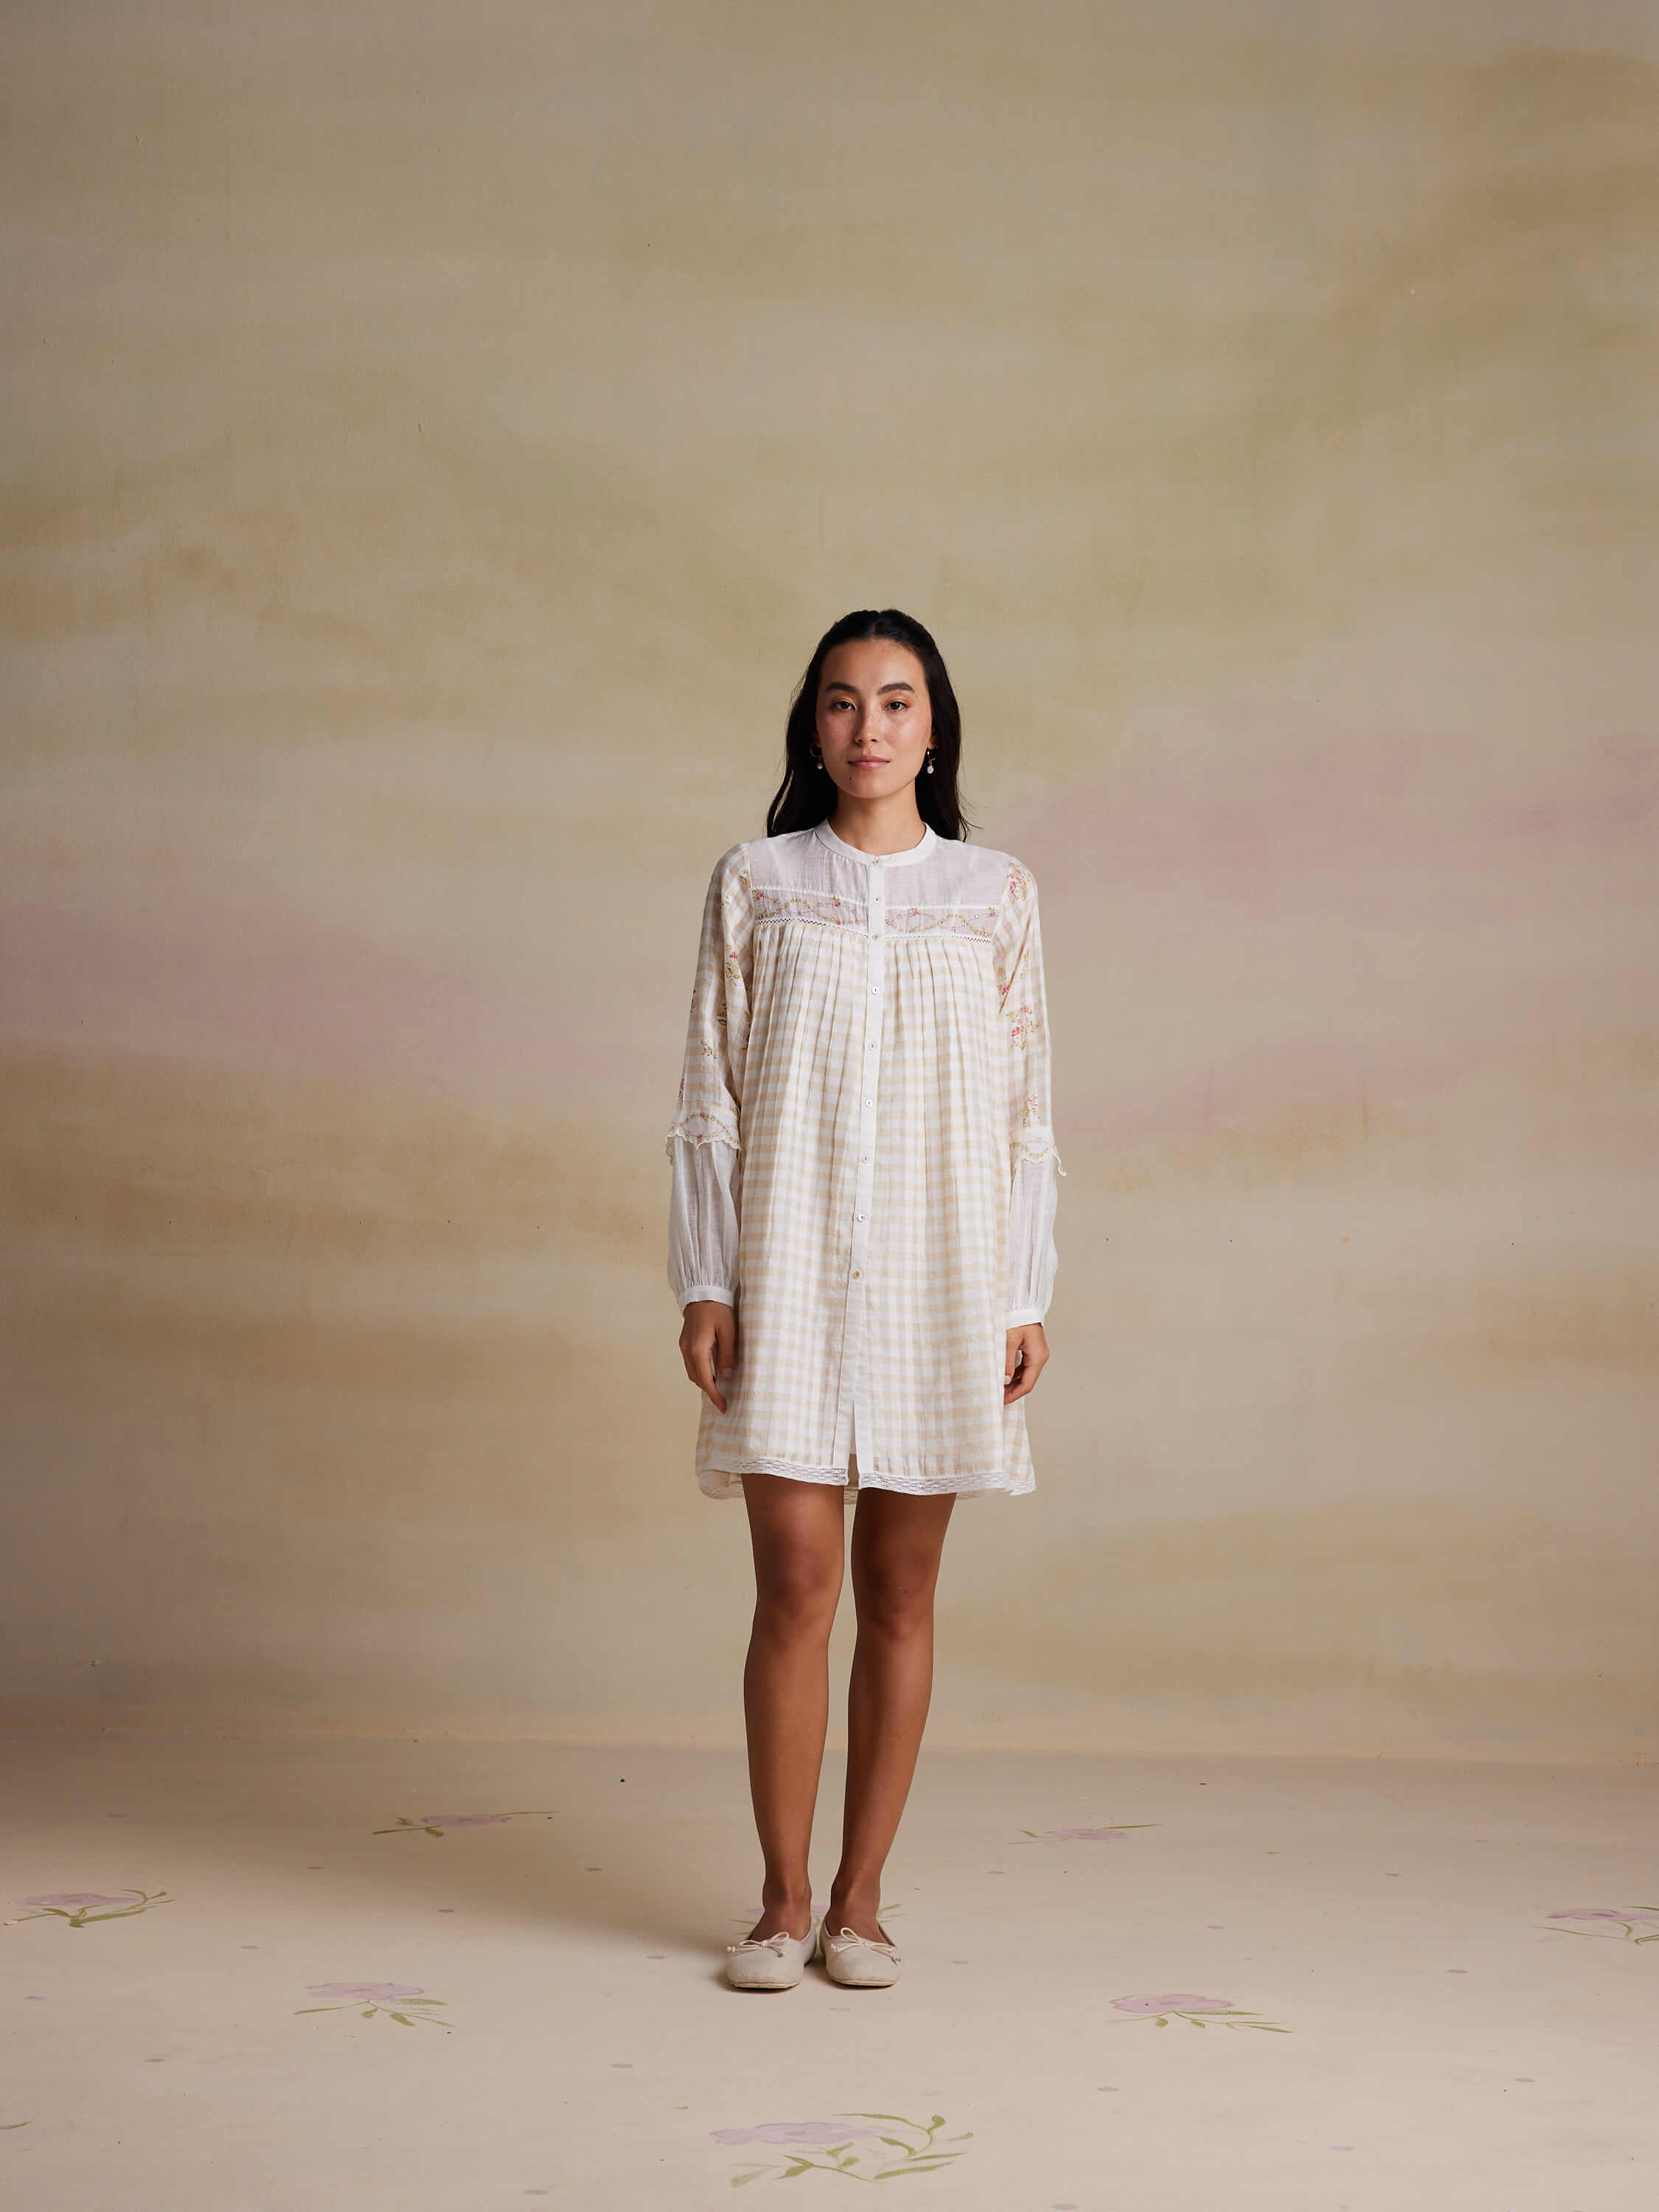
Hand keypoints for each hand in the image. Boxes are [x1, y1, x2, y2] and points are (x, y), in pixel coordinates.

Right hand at [680, 1298, 737, 1412]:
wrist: (702, 1290)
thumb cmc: (718, 1308)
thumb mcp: (728, 1330)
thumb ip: (727, 1354)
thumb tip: (726, 1375)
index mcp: (698, 1349)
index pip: (706, 1380)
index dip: (715, 1395)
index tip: (723, 1407)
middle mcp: (687, 1350)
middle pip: (697, 1379)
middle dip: (709, 1391)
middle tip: (723, 1400)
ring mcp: (683, 1346)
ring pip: (692, 1372)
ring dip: (704, 1382)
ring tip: (719, 1388)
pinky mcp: (685, 1342)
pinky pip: (691, 1363)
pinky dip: (700, 1372)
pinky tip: (711, 1372)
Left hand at [1003, 1322, 1048, 1404]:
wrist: (1023, 1305)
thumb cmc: (1017, 1318)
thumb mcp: (1009, 1340)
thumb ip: (1007, 1361)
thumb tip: (1005, 1381)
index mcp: (1038, 1356)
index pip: (1027, 1383)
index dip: (1015, 1394)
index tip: (1002, 1401)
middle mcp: (1040, 1357)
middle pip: (1028, 1381)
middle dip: (1014, 1391)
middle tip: (999, 1398)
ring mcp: (1037, 1354)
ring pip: (1026, 1375)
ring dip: (1014, 1383)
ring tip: (1000, 1390)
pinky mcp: (1032, 1350)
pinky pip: (1025, 1367)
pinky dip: (1015, 1374)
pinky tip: (1005, 1378)